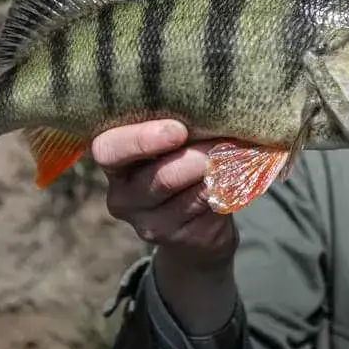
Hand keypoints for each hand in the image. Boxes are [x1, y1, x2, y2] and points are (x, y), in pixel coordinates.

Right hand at [92, 119, 237, 271]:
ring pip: (192, 195)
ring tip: (239, 154)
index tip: (178, 130)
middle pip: (162, 177)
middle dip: (199, 157)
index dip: (142, 139)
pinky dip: (230, 190)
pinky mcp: (182, 240)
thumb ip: (175, 130)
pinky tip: (238, 177)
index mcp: (114, 165)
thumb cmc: (181, 166)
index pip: (109, 150)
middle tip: (225, 142)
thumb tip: (210, 108)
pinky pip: (210, 209)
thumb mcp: (169, 147)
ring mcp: (151, 224)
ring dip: (221, 172)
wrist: (195, 228)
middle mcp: (123, 198)